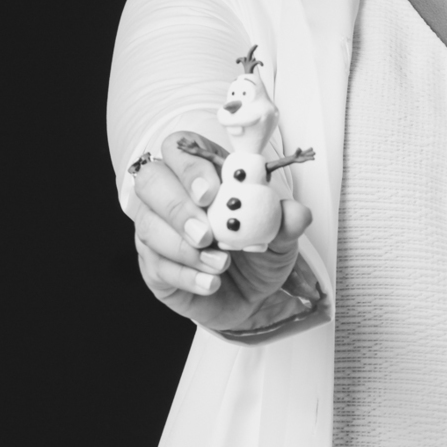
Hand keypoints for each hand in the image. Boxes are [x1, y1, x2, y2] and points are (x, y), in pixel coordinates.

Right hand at [130, 131, 317, 334]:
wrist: (252, 297)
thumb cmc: (258, 252)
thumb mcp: (280, 237)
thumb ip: (286, 222)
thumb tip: (298, 213)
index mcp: (203, 173)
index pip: (179, 149)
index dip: (189, 167)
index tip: (211, 192)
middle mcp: (171, 196)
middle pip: (150, 182)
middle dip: (176, 207)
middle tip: (206, 233)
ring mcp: (156, 230)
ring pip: (148, 226)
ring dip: (185, 248)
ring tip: (221, 264)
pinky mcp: (153, 266)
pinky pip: (155, 265)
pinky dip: (186, 275)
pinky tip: (210, 283)